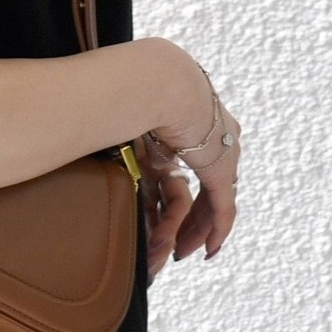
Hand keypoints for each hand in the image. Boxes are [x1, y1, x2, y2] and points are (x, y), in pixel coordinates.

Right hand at [140, 96, 240, 269]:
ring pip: (217, 202)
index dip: (191, 191)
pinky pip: (222, 209)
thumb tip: (108, 138)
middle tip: (182, 240)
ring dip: (201, 229)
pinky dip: (216, 231)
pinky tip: (209, 250)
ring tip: (186, 250)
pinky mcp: (220, 169)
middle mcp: (219, 138)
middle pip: (212, 188)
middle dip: (196, 218)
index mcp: (200, 123)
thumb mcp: (138, 119)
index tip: (177, 210)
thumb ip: (137, 139)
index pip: (202, 165)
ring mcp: (223, 154)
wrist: (157, 81)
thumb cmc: (141, 90)